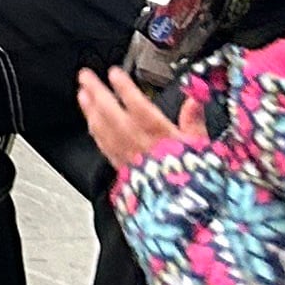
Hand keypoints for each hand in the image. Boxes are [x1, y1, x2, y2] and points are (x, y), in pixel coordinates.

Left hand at [74, 65, 204, 174]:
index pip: (138, 106)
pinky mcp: (124, 172)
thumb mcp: (202, 148)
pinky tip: (91, 124)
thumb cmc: (197, 179)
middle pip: (113, 115)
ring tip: (82, 95)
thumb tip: (194, 98)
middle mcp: (141, 146)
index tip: (114, 73)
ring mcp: (129, 159)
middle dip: (98, 93)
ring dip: (91, 111)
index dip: (125, 88)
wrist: (186, 211)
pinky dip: (96, 133)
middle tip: (85, 76)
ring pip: (104, 132)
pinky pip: (105, 149)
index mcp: (161, 137)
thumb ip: (194, 121)